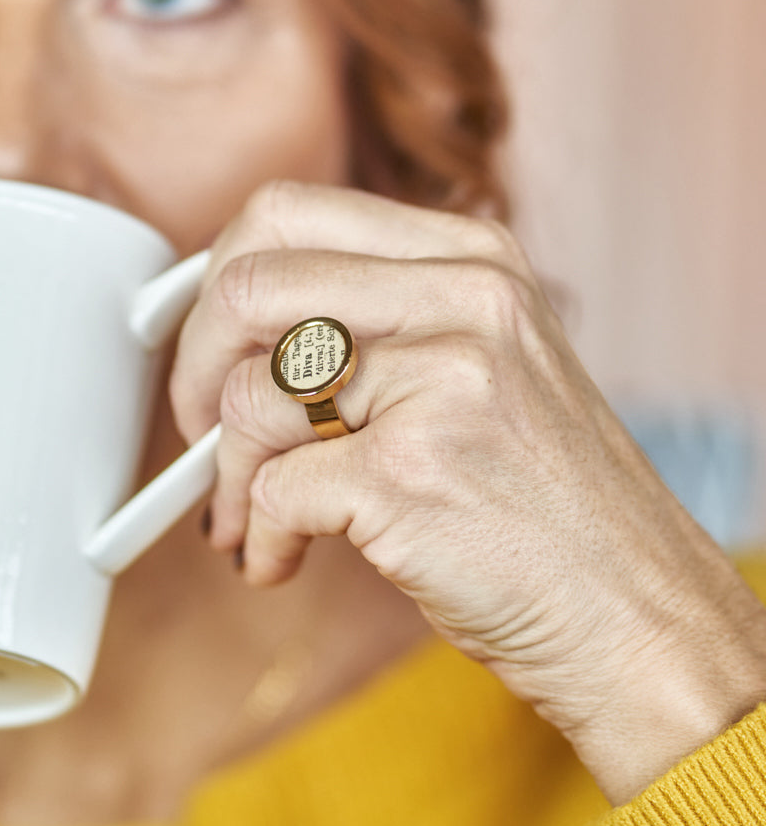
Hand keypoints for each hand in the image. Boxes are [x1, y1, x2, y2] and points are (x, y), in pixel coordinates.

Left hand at [169, 179, 765, 803]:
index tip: (198, 342)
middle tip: (199, 429)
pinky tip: (283, 559)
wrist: (632, 610)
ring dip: (223, 476)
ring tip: (246, 519)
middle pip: (245, 285)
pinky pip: (272, 490)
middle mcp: (460, 297)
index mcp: (468, 256)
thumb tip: (231, 332)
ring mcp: (440, 380)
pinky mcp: (410, 473)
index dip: (213, 280)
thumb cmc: (540, 497)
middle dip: (193, 368)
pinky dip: (260, 537)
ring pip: (247, 394)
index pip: (282, 215)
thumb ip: (371, 323)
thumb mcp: (478, 363)